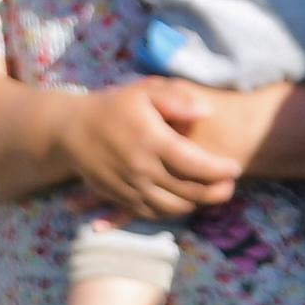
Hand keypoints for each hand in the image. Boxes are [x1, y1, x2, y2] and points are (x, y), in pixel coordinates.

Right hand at [61, 78, 242, 220]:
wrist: (69, 130)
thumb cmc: (113, 106)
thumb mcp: (145, 91)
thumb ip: (177, 99)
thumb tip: (207, 112)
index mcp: (151, 141)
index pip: (195, 164)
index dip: (220, 170)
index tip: (235, 167)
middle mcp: (141, 169)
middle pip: (188, 192)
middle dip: (215, 193)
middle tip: (232, 186)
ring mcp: (129, 187)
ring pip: (171, 208)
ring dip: (196, 205)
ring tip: (212, 194)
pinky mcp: (119, 198)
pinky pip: (150, 213)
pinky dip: (171, 211)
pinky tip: (184, 202)